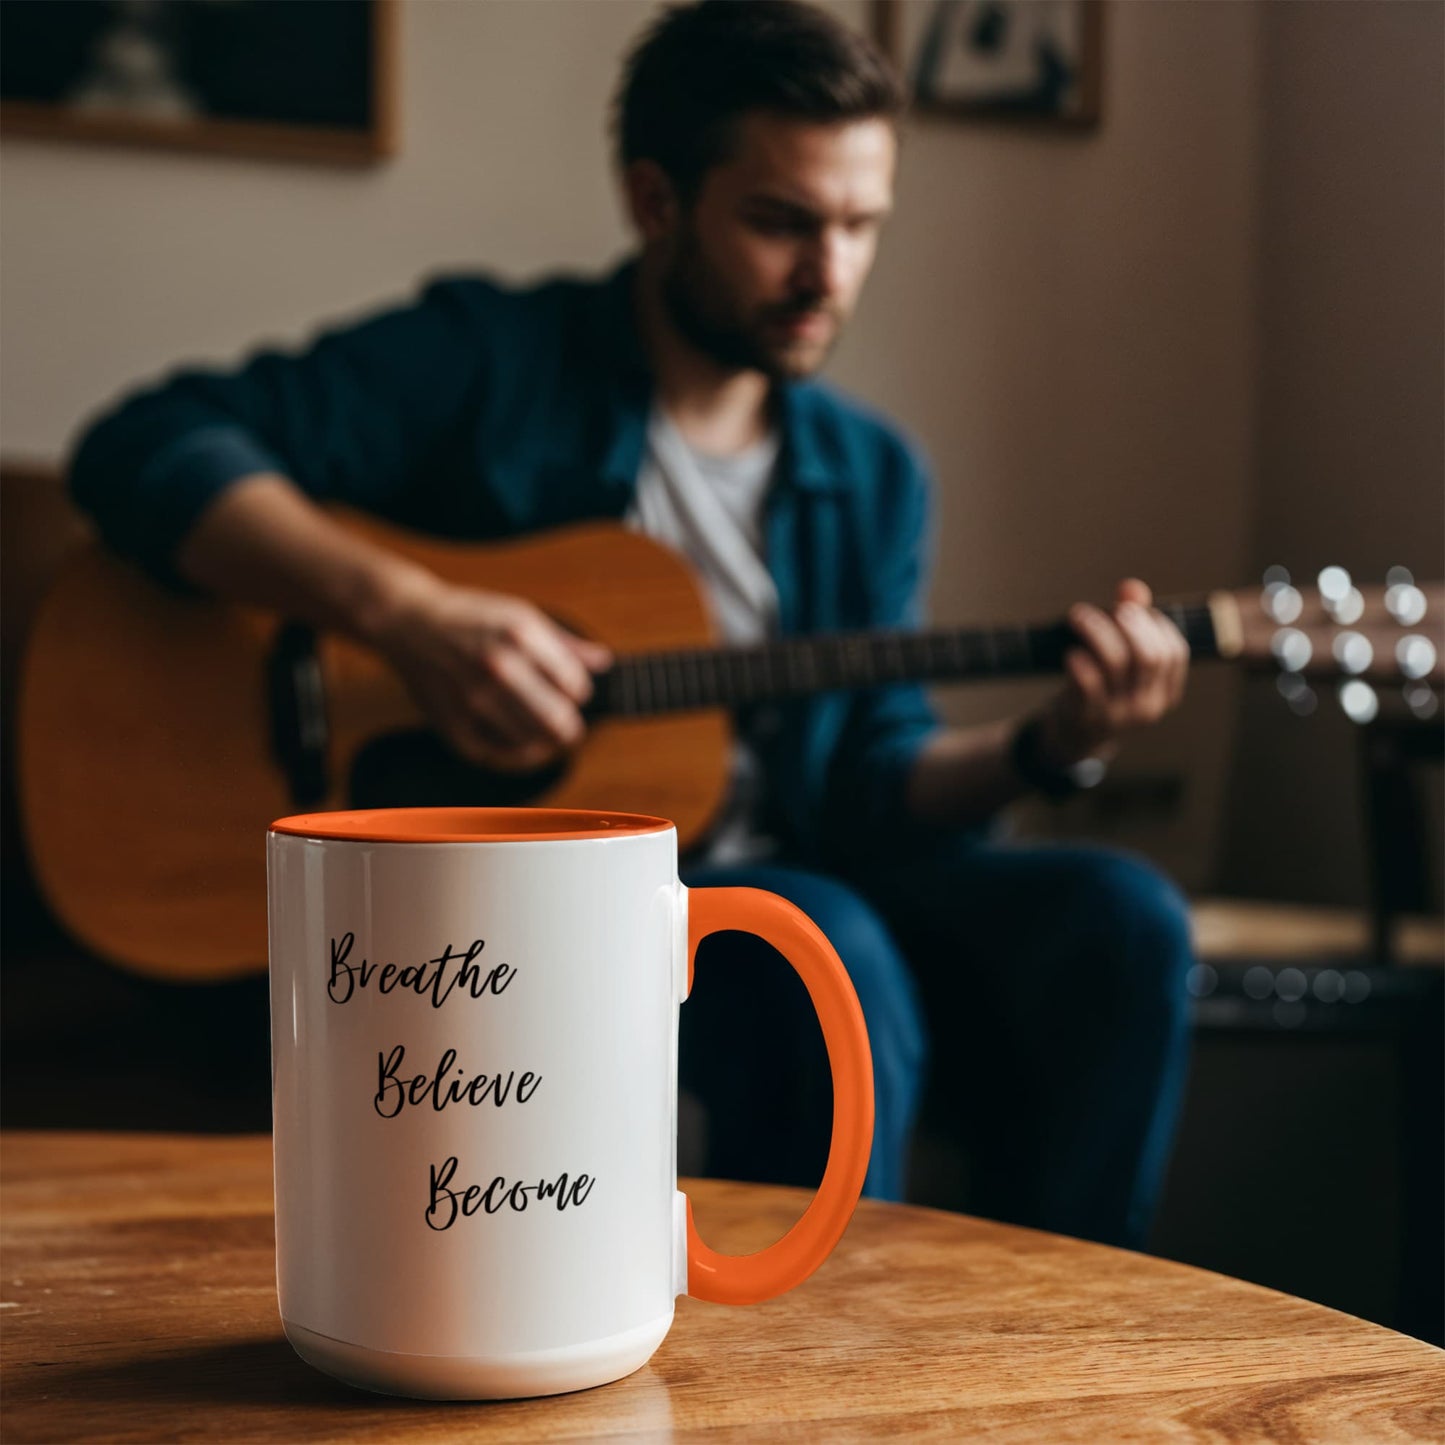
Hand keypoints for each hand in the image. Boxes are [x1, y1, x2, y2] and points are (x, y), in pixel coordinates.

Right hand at [367, 571, 611, 772]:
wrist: (408, 623)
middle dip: (570, 727)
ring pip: (534, 743)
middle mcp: (498, 666)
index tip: (570, 691)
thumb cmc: (469, 617)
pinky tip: (522, 744)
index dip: (579, 692)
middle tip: (567, 725)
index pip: (576, 686)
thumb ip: (564, 643)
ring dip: (546, 743)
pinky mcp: (454, 724)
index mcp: (520, 634)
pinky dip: (518, 756)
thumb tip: (603, 662)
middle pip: (559, 721)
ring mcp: (474, 698)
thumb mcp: (520, 614)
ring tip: (543, 733)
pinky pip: (500, 756)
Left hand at [1035, 579, 1188, 767]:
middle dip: (1129, 624)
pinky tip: (1070, 652)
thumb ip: (1131, 624)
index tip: (1132, 611)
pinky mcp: (1087, 717)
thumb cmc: (1103, 691)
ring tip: (1078, 616)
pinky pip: (1086, 684)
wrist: (1076, 739)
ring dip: (1096, 631)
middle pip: (1148, 655)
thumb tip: (1131, 588)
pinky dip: (1078, 661)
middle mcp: (1147, 706)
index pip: (1175, 652)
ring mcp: (1118, 715)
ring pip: (1115, 663)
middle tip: (1109, 609)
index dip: (1155, 625)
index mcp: (1166, 693)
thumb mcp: (1123, 664)